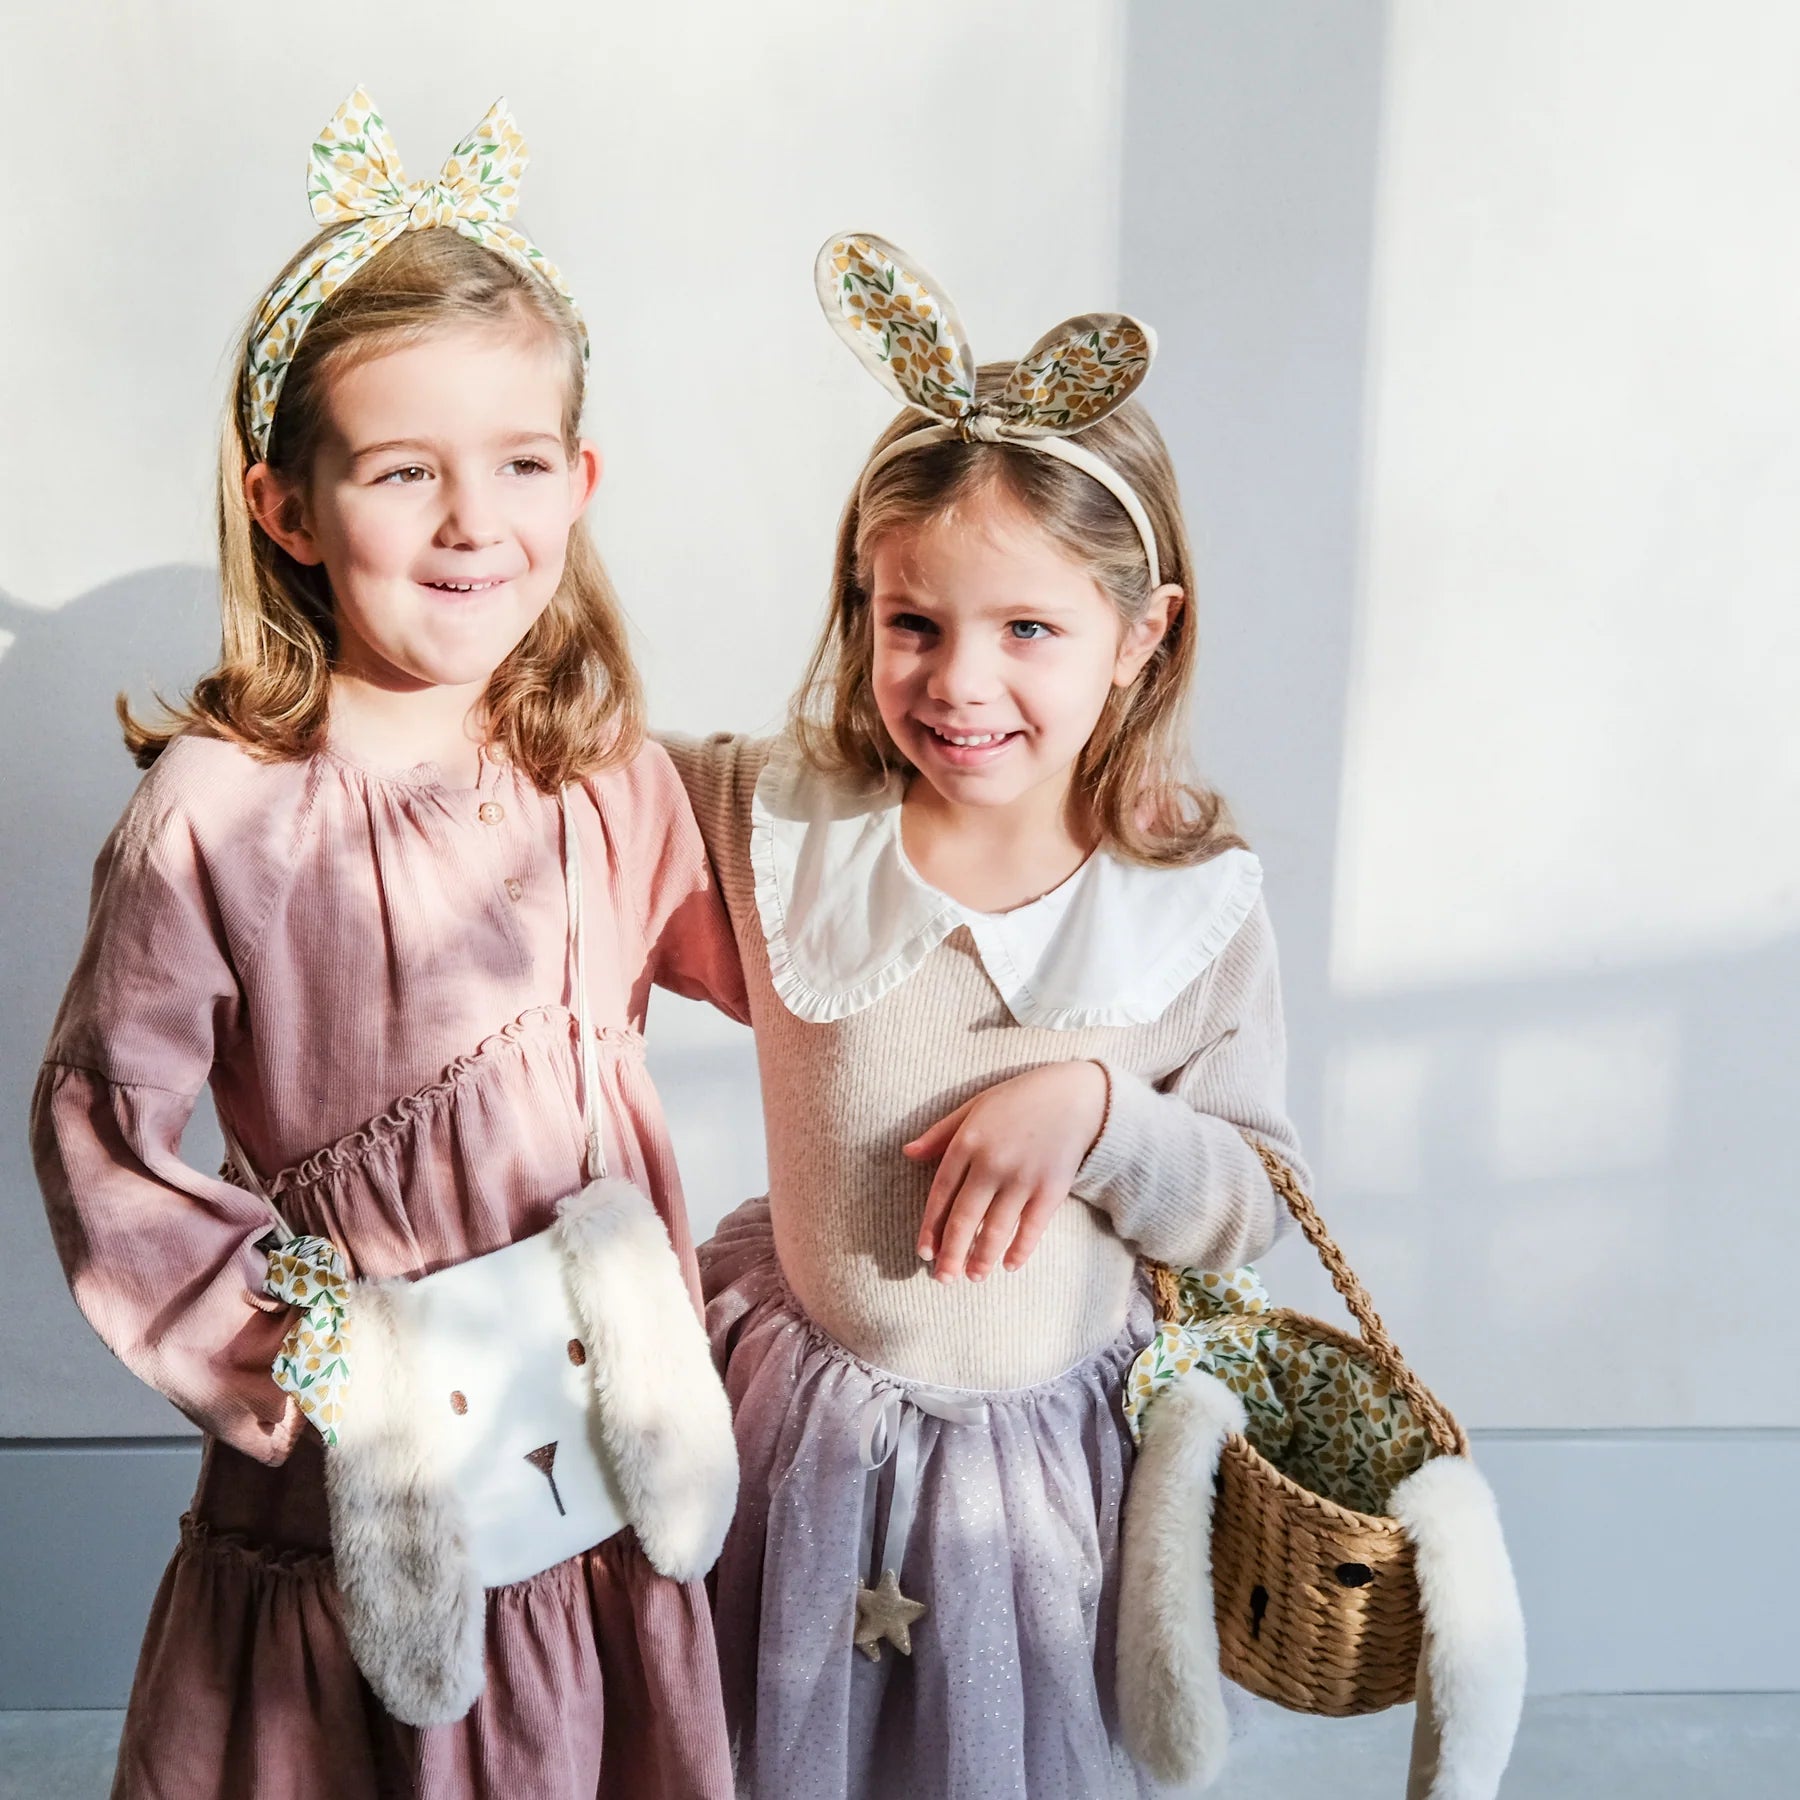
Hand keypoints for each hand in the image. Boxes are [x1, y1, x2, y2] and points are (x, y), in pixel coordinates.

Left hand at [903, 1062, 1108, 1281]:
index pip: (941, 1193)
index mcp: (968, 1142)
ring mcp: (1023, 1177)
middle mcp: (992, 1162)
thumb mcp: (974, 1107)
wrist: (1075, 1096)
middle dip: (952, 1253)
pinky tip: (1009, 1265)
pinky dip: (1020, 1250)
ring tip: (973, 1277)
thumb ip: (940, 1133)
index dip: (931, 1226)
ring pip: (996, 1229)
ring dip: (982, 1258)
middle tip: (943, 1279)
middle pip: (965, 1218)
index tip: (924, 1252)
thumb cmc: (1018, 1100)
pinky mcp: (1051, 1188)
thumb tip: (907, 1153)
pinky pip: (1031, 1228)